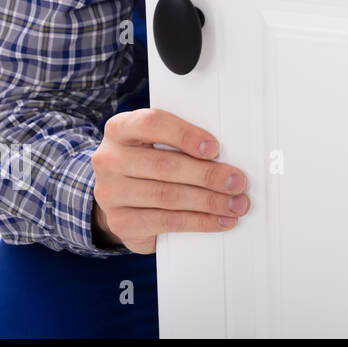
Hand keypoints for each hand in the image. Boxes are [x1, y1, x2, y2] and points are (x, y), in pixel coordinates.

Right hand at [90, 107, 248, 254]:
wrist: (121, 197)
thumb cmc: (151, 161)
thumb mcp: (158, 143)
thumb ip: (183, 141)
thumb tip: (231, 154)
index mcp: (121, 128)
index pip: (152, 123)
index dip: (185, 135)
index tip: (215, 148)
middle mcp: (109, 159)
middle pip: (165, 165)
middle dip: (208, 175)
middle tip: (238, 182)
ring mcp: (110, 193)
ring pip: (168, 196)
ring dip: (209, 202)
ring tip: (236, 205)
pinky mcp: (120, 222)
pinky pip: (166, 222)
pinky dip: (199, 222)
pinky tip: (220, 221)